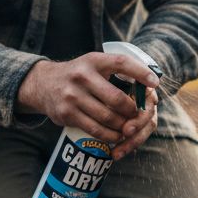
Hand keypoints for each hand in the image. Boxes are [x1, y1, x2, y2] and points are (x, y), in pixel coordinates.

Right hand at [17, 51, 160, 145]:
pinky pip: (94, 129)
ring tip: (129, 128)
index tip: (155, 82)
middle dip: (132, 110)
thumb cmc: (78, 75)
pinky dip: (110, 136)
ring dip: (123, 126)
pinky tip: (116, 136)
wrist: (43, 84)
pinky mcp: (67, 114)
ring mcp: (73, 96)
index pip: (121, 63)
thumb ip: (117, 70)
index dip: (141, 72)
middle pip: (117, 99)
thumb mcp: (93, 63)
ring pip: (107, 117)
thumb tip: (151, 84)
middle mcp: (82, 76)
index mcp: (93, 61)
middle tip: (138, 115)